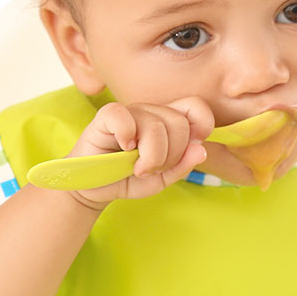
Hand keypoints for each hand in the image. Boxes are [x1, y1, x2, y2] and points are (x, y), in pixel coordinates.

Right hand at [66, 97, 213, 206]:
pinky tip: (123, 149)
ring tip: (138, 168)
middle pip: (178, 122)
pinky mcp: (106, 117)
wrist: (94, 188)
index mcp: (167, 121)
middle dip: (171, 155)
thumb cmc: (128, 179)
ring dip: (151, 156)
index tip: (191, 149)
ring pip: (155, 125)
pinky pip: (124, 117)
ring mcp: (129, 112)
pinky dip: (127, 136)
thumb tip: (201, 149)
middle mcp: (150, 111)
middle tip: (153, 169)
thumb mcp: (162, 179)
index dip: (201, 125)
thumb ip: (182, 166)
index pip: (196, 107)